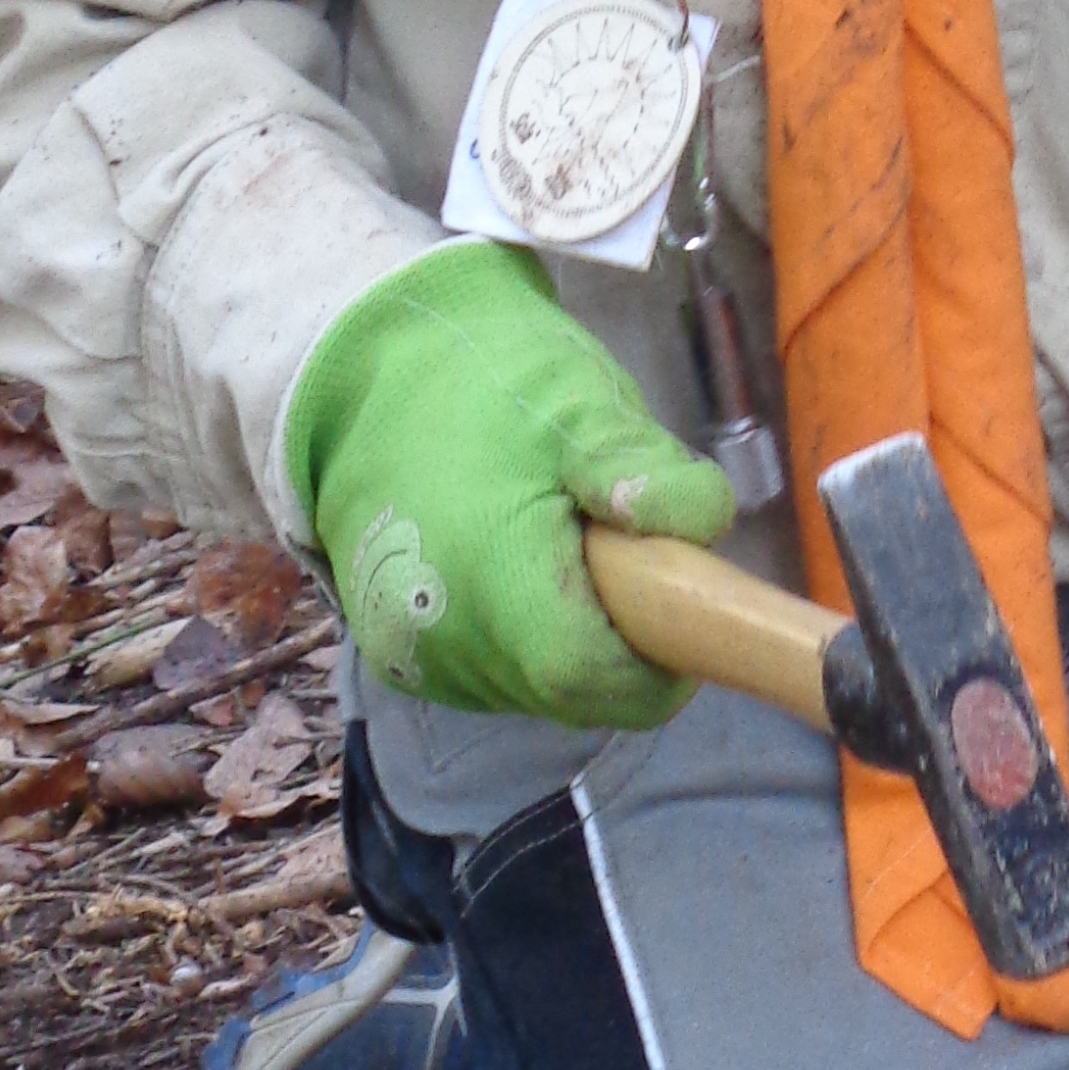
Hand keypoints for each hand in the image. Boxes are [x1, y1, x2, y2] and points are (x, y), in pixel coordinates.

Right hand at [287, 242, 736, 723]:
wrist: (364, 376)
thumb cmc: (482, 381)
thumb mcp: (579, 404)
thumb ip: (645, 470)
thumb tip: (704, 526)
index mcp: (491, 584)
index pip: (594, 679)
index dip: (658, 667)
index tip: (690, 615)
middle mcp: (443, 643)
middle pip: (573, 693)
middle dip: (624, 647)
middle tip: (635, 564)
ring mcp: (415, 657)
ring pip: (537, 691)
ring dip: (579, 644)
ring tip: (574, 555)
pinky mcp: (399, 655)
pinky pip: (494, 675)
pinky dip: (532, 641)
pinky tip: (532, 574)